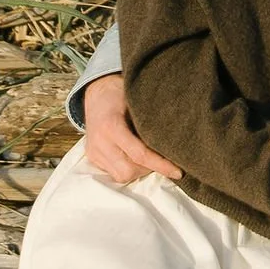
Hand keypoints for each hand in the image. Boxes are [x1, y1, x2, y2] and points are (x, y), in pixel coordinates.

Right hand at [77, 72, 181, 188]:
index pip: (139, 155)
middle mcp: (99, 142)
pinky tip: (135, 158)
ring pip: (121, 176)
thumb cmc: (122, 93)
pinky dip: (127, 168)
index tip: (177, 172)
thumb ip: (150, 123)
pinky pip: (113, 173)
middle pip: (129, 170)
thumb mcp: (137, 101)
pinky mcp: (91, 157)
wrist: (97, 93)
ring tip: (147, 158)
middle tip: (161, 159)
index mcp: (111, 126)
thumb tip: (174, 142)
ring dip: (138, 171)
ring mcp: (93, 151)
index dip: (161, 165)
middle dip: (148, 169)